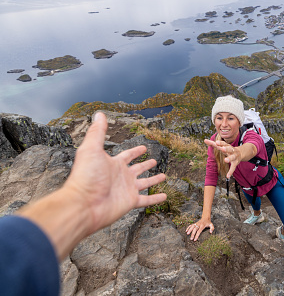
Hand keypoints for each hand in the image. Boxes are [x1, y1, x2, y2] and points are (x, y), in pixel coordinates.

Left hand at [65, 112, 166, 234]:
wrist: (84, 204)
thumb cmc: (86, 177)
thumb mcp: (91, 149)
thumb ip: (97, 132)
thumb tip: (98, 114)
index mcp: (113, 164)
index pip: (127, 155)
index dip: (135, 151)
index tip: (144, 147)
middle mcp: (121, 177)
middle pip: (137, 169)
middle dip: (145, 165)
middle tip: (154, 161)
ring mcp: (126, 190)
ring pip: (144, 183)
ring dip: (154, 180)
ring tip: (163, 176)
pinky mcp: (130, 202)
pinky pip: (146, 200)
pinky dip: (156, 199)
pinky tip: (165, 196)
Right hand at [186, 217, 213, 240]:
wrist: (206, 218)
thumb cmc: (208, 222)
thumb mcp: (211, 225)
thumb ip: (212, 228)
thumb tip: (210, 232)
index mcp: (203, 225)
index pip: (199, 231)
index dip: (197, 235)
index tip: (195, 239)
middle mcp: (199, 224)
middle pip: (195, 229)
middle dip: (192, 234)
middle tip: (191, 239)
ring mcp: (196, 223)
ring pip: (192, 226)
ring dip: (189, 230)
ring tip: (187, 234)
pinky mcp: (195, 223)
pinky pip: (191, 225)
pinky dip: (188, 227)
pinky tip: (186, 230)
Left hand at [204, 139, 240, 178]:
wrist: (241, 153)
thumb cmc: (228, 149)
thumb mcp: (222, 146)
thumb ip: (213, 144)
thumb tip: (204, 140)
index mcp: (227, 146)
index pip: (224, 143)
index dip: (221, 143)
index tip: (216, 142)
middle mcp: (232, 150)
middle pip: (229, 149)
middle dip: (226, 149)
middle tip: (222, 149)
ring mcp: (234, 156)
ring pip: (232, 157)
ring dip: (229, 158)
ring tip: (225, 160)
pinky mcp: (235, 163)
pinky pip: (233, 167)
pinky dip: (230, 172)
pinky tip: (227, 176)